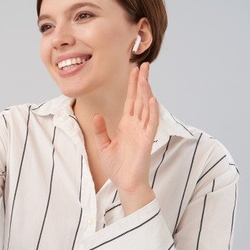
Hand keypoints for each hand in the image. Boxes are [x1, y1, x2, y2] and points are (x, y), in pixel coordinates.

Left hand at [91, 63, 158, 213]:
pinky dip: (152, 112)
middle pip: (140, 99)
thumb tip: (97, 115)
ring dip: (146, 92)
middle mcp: (136, 126)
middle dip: (141, 82)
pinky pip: (151, 124)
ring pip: (146, 107)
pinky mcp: (146, 141)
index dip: (132, 86)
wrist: (125, 184)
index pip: (131, 101)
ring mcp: (142, 132)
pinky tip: (152, 100)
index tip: (134, 70)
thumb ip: (100, 130)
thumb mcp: (103, 146)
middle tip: (143, 65)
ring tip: (146, 77)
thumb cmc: (117, 167)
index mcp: (126, 125)